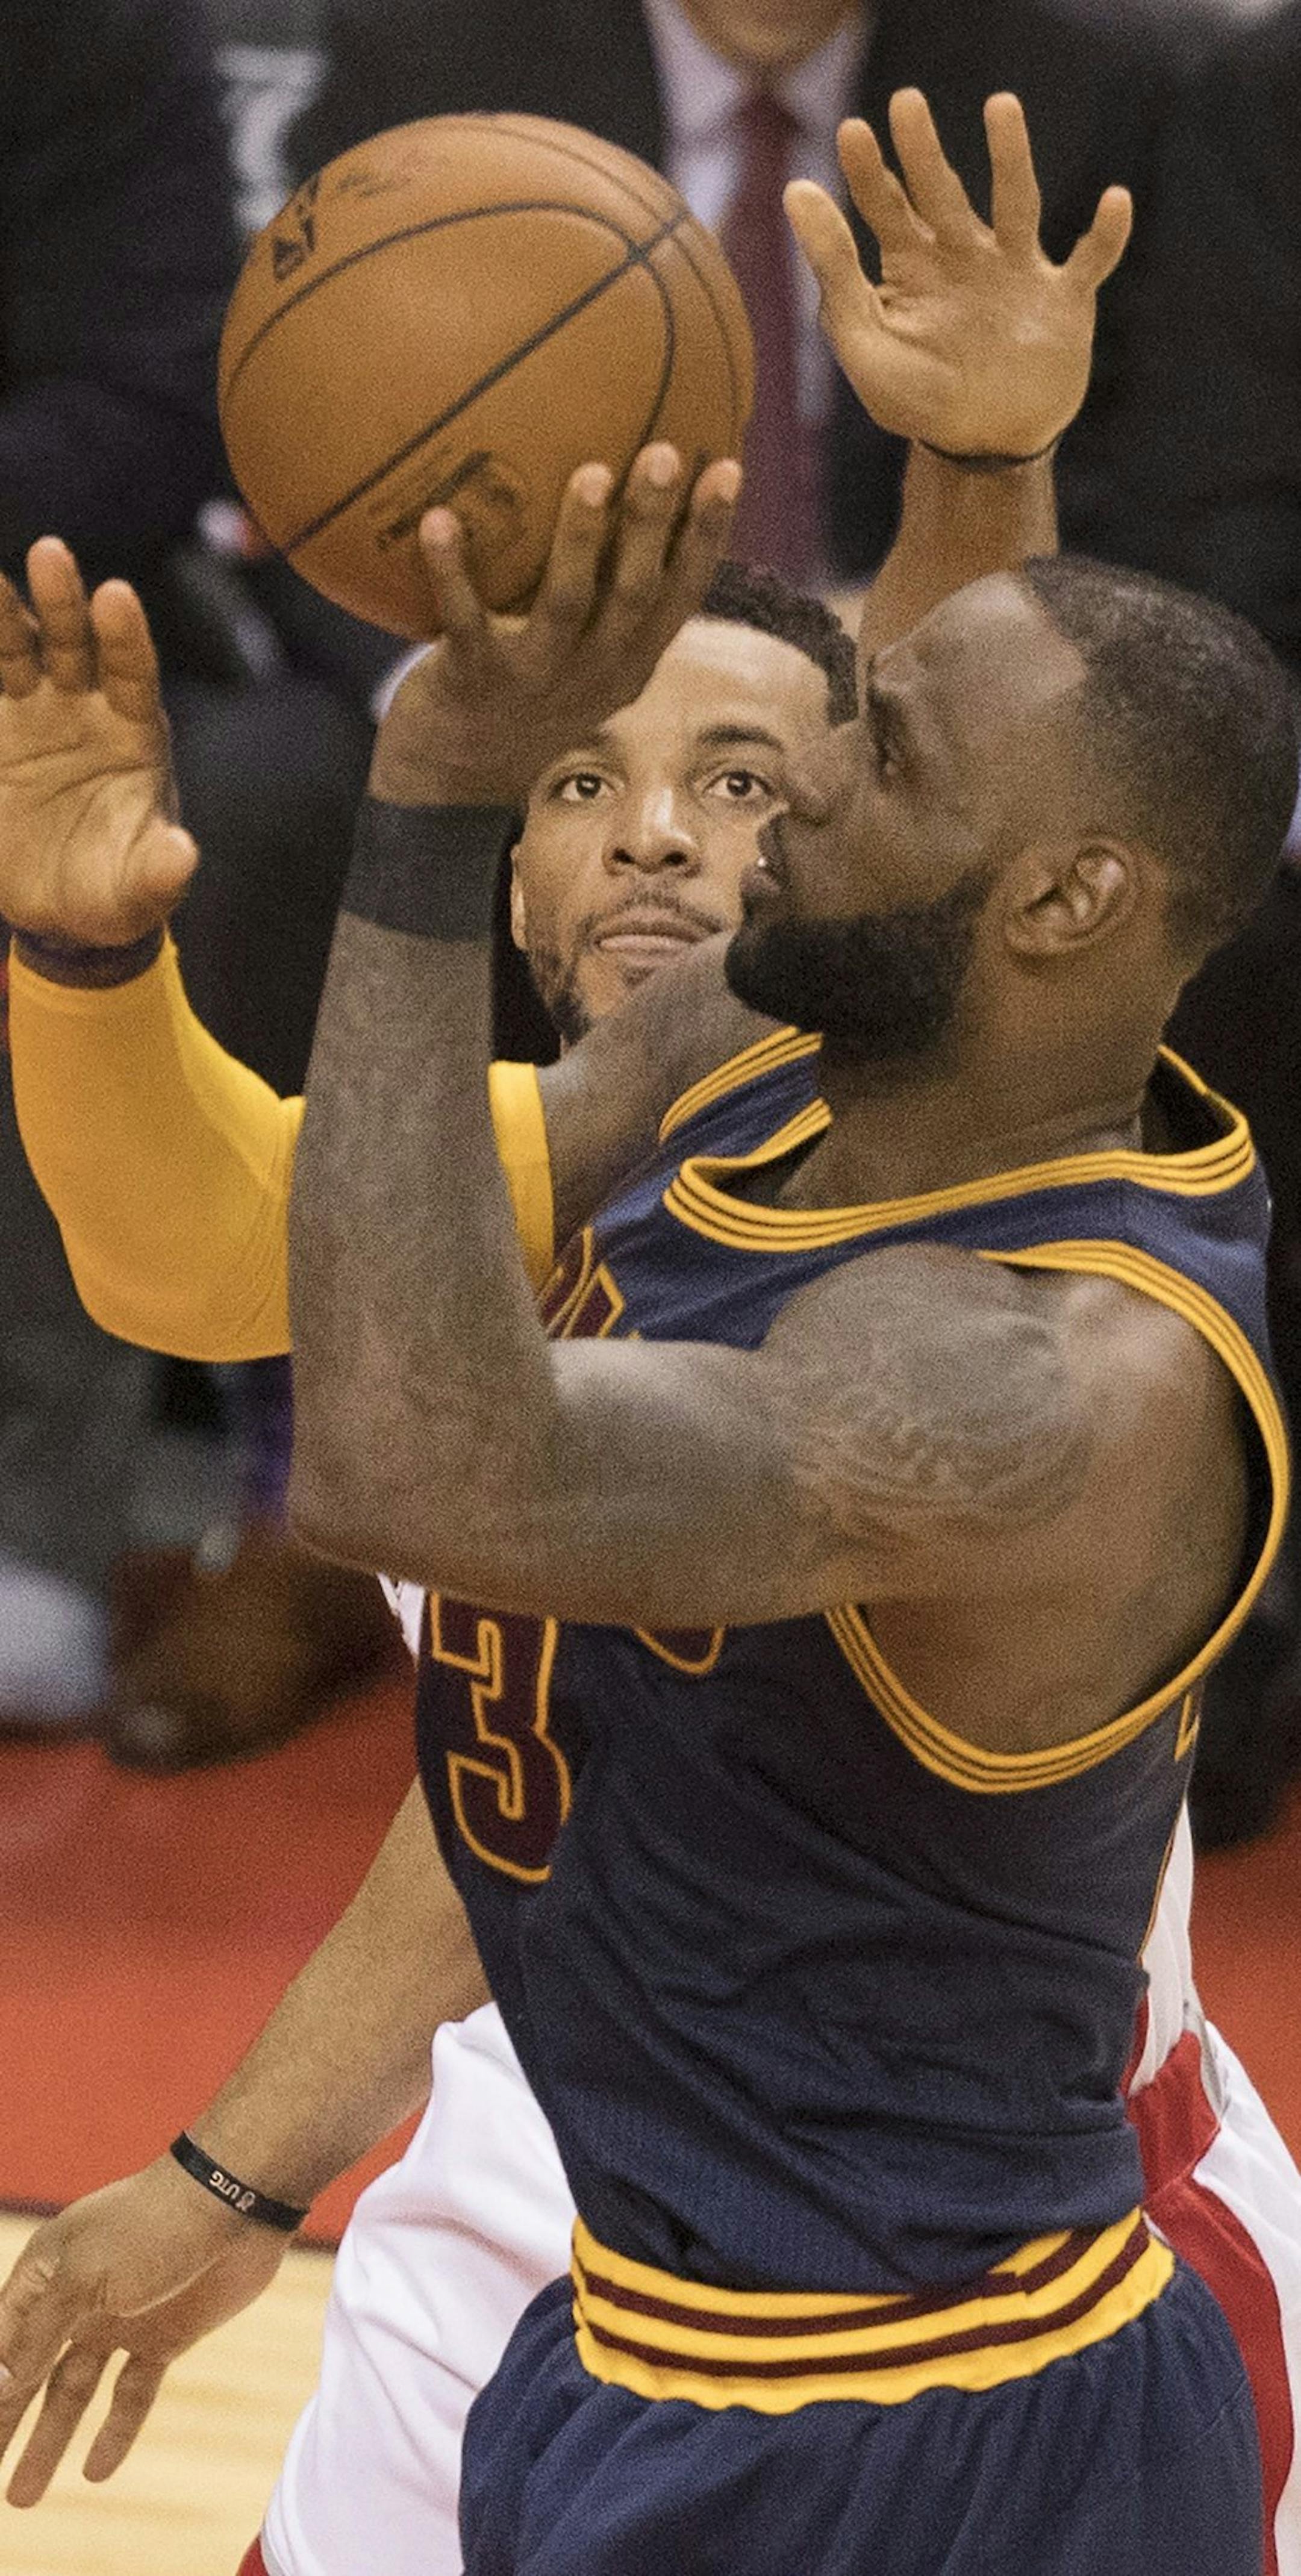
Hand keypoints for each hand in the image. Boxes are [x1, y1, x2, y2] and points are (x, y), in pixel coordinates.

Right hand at [0, 539, 196, 943]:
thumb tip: (183, 856)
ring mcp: (33, 713)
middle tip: (52, 554)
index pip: (134, 672)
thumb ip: (161, 871)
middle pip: (76, 643)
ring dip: (5, 614)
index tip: (116, 596)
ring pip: (18, 650)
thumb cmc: (115, 892)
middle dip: (65, 601)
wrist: (60, 910)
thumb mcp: (141, 890)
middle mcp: (85, 708)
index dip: (126, 636)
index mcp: (134, 732)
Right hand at [0, 2158, 288, 2503]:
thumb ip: (36, 2335)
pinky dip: (114, 2431)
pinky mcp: (163, 2336)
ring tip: (22, 2497)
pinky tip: (95, 2471)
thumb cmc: (149, 2224)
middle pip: (28, 2373)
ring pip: (71, 2391)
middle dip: (5, 2423)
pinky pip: (130, 2393)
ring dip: (49, 2440)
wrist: (235, 2201)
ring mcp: (120, 2319)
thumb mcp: (80, 2279)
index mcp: (45, 2272)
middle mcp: (76, 2299)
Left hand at [369, 443, 740, 806]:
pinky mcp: (473, 680)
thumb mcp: (581, 655)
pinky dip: (450, 570)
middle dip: (652, 522)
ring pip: (567, 602)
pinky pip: (464, 619)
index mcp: (629, 660)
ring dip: (579, 537)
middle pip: (634, 590)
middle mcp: (593, 670)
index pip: (682, 592)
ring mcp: (535, 678)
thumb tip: (611, 480)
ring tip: (591, 473)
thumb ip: (603, 593)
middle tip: (661, 452)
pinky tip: (438, 517)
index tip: (727, 468)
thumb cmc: (520, 694)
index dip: (708, 534)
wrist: (454, 783)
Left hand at [785, 89, 1132, 460]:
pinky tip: (1114, 200)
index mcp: (915, 266)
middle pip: (943, 192)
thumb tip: (795, 189)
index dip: (868, 172)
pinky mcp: (1064, 301)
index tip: (851, 132)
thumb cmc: (920, 401)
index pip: (886, 207)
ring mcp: (1017, 273)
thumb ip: (834, 270)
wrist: (983, 447)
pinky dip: (1106, 235)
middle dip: (923, 151)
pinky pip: (1092, 261)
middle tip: (906, 103)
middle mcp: (965, 256)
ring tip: (999, 106)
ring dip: (1010, 158)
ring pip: (1017, 204)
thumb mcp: (865, 343)